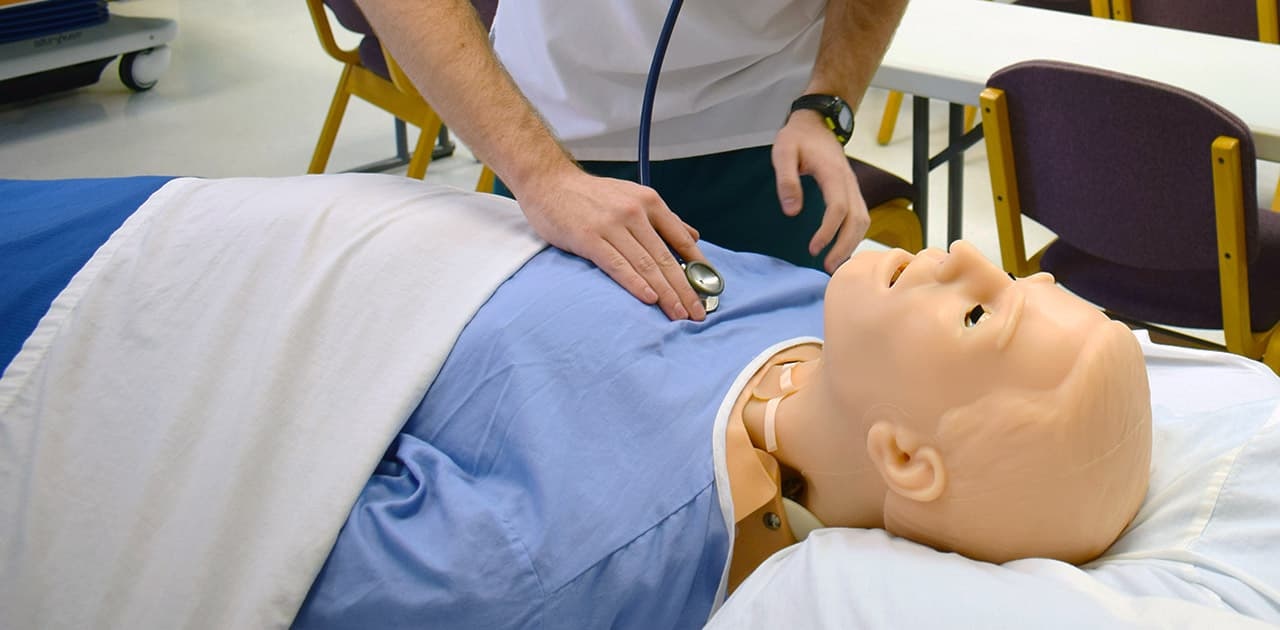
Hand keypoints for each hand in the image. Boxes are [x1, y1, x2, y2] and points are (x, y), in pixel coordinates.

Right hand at [515, 167, 708, 320]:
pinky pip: (617, 265)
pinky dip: (636, 284)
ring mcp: (612, 225)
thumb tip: (693, 236)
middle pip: (666, 258)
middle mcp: (635, 212)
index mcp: (649, 202)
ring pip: (646, 265)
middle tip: (697, 314)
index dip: (698, 268)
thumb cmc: (590, 195)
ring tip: (679, 315)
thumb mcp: (632, 196)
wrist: (548, 181)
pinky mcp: (589, 238)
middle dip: (685, 289)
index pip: (681, 240)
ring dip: (666, 293)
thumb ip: (663, 218)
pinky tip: (650, 299)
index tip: (708, 291)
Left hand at [772, 110, 870, 271]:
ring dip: (852, 243)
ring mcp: (853, 186)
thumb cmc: (798, 137)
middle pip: (857, 219)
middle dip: (845, 245)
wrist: (817, 122)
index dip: (828, 231)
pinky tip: (841, 248)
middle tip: (828, 266)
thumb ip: (787, 180)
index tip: (813, 248)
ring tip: (835, 263)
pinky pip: (860, 216)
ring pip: (863, 220)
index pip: (838, 207)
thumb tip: (792, 212)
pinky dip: (854, 235)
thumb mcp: (783, 152)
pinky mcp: (851, 191)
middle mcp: (848, 182)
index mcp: (833, 173)